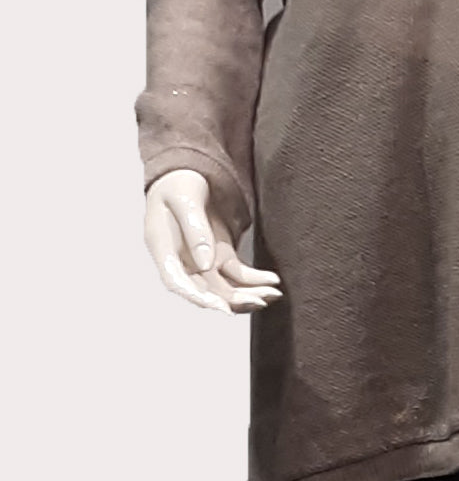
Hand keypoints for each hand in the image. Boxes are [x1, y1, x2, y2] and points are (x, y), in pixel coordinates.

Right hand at [143, 168, 283, 314]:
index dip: (198, 298)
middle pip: (206, 290)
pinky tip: (272, 281)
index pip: (177, 282)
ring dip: (247, 293)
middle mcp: (183, 261)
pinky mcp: (219, 254)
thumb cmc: (178, 183)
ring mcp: (202, 260)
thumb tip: (204, 265)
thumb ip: (194, 230)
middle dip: (234, 300)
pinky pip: (236, 273)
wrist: (186, 171)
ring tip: (273, 295)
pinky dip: (254, 279)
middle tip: (260, 301)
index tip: (222, 309)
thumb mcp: (185, 199)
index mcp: (164, 249)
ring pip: (224, 287)